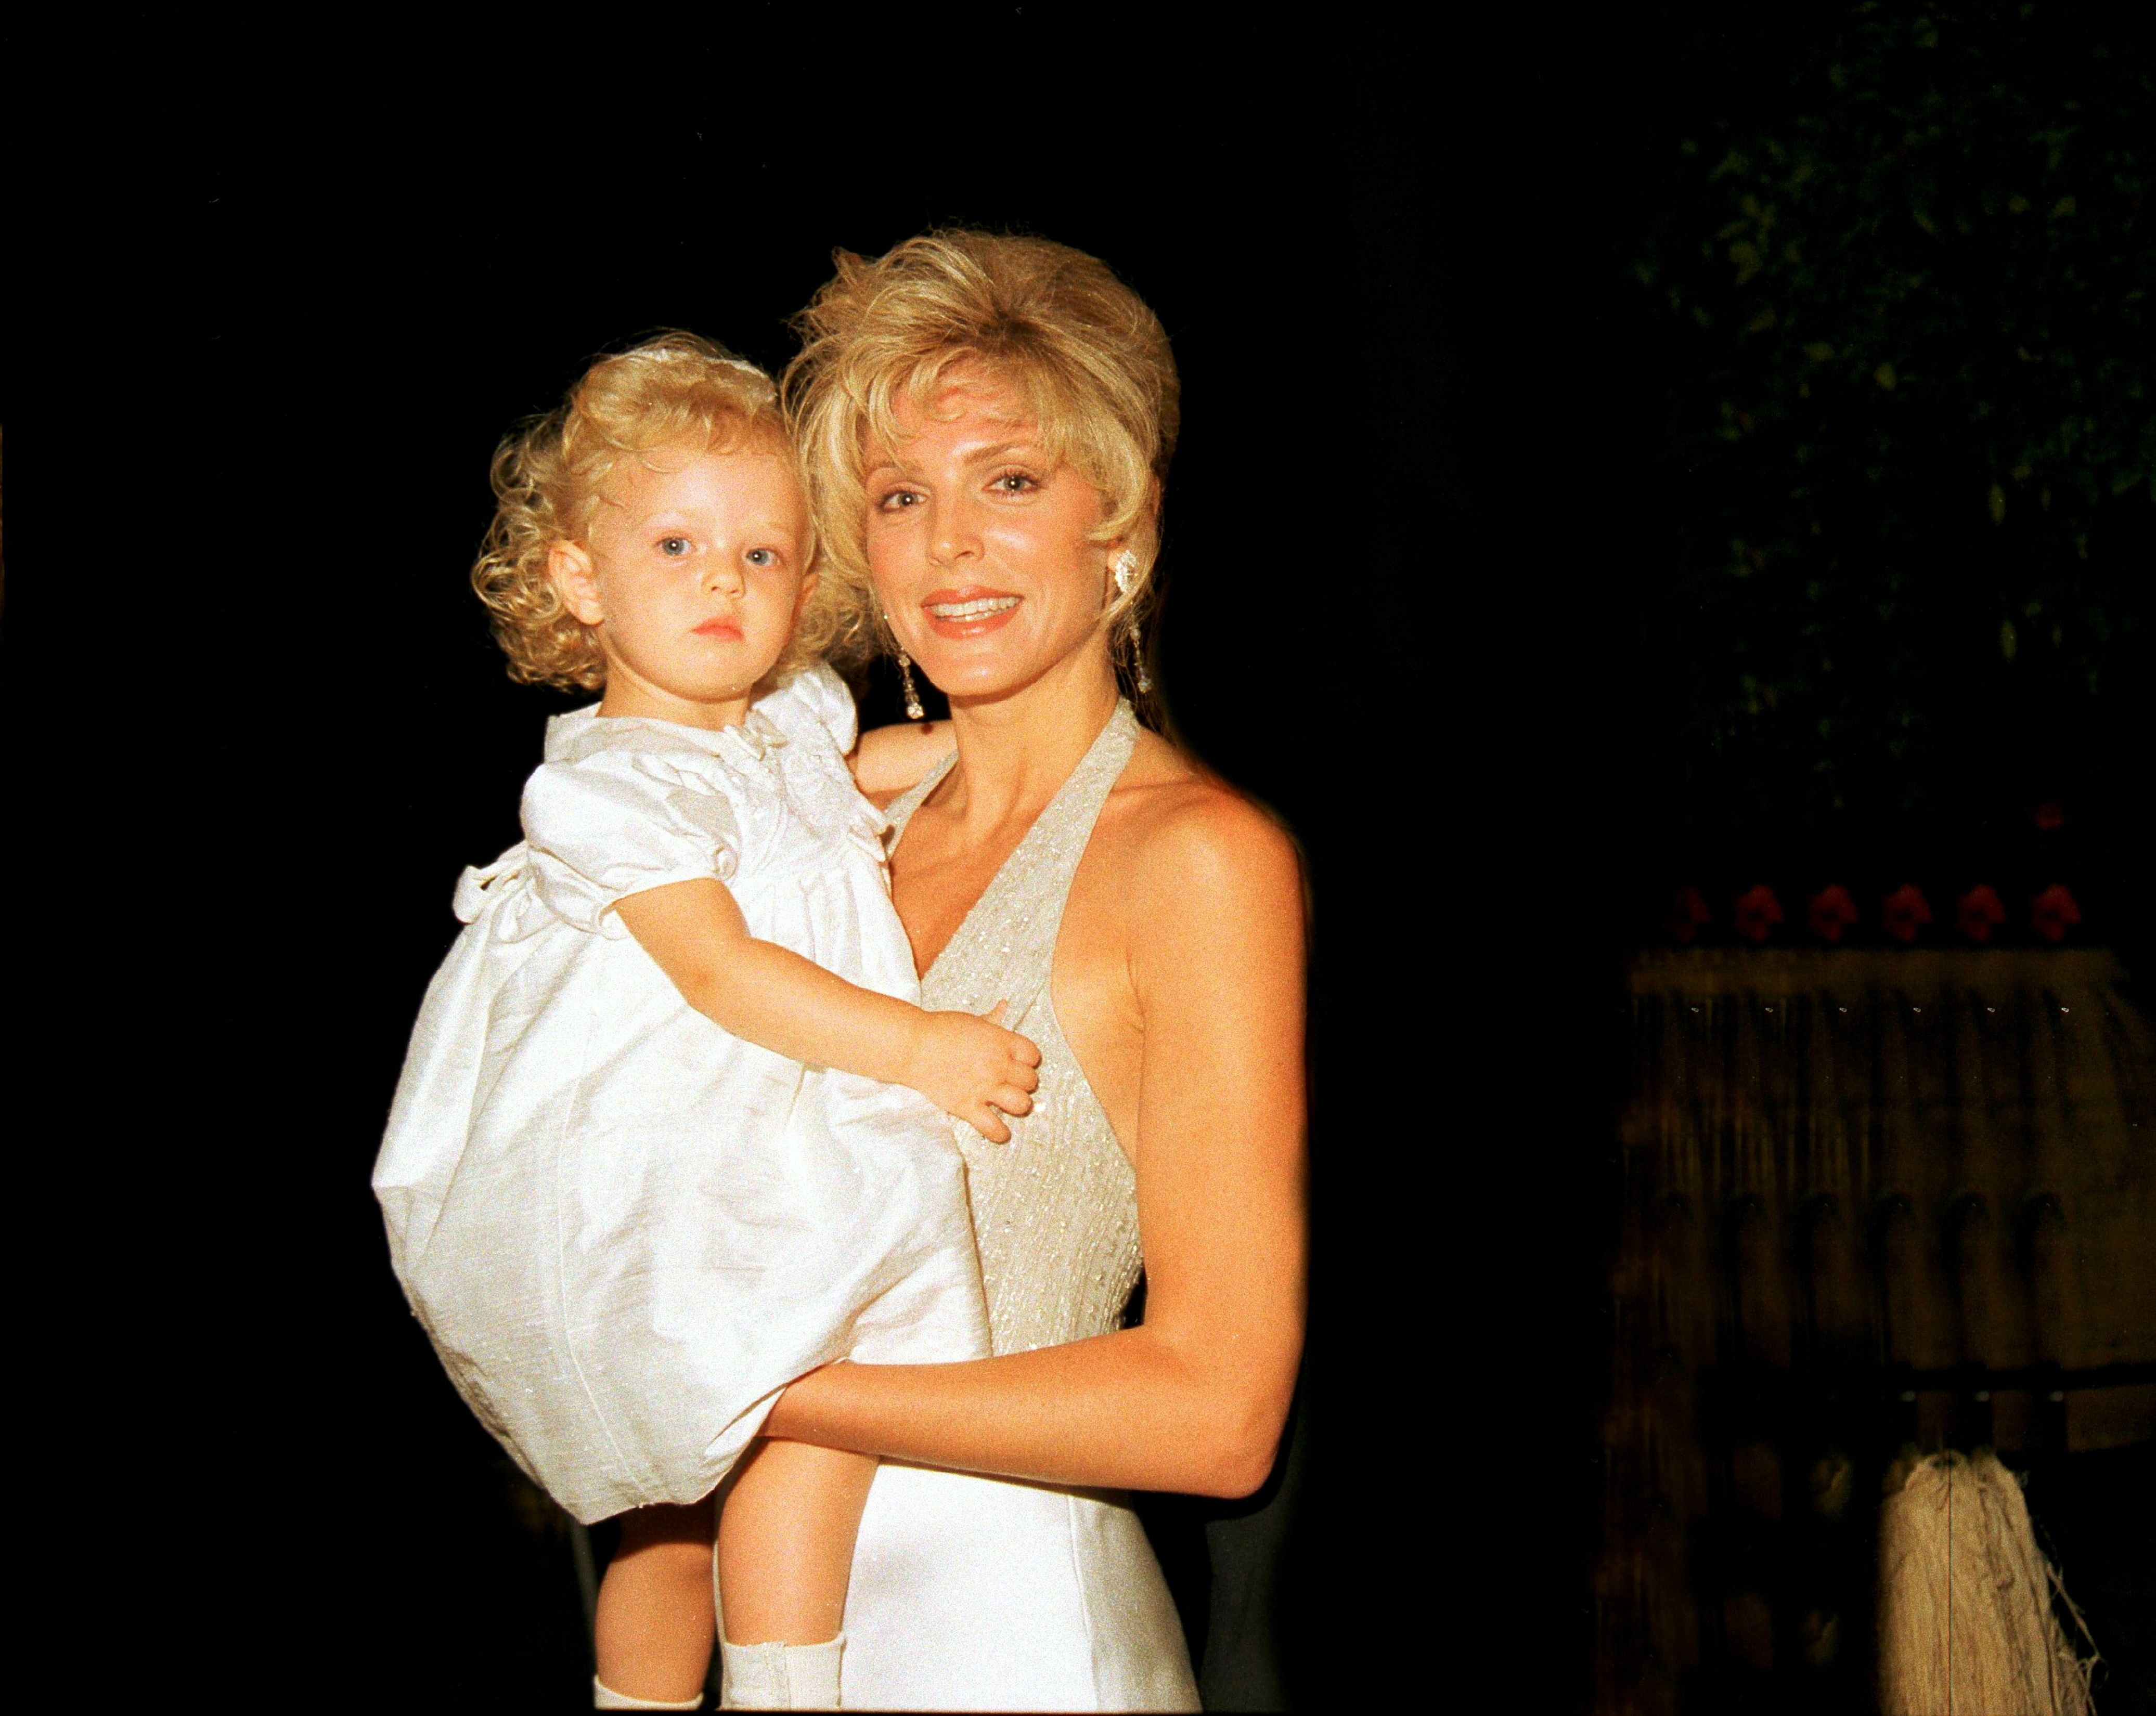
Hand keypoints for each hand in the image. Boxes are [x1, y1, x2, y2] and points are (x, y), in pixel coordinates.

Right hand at [908, 1001, 1041, 1142]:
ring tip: (1008, 1103)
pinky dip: (999, 1133)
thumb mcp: (972, 1020)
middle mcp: (998, 1065)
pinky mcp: (967, 1106)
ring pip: (1021, 1104)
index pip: (1033, 1055)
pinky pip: (993, 1127)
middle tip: (1011, 1083)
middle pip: (1030, 1081)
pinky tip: (1000, 1131)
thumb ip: (992, 1019)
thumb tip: (1004, 1005)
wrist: (912, 1046)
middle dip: (1024, 1083)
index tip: (1018, 1062)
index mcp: (1001, 1041)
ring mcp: (984, 1087)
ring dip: (1018, 1105)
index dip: (1028, 1060)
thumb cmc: (941, 1029)